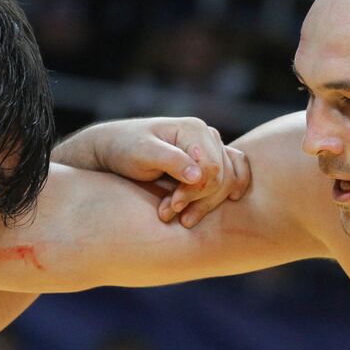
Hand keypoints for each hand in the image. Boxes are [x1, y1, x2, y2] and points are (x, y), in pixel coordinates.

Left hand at [52, 117, 251, 226]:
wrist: (114, 150)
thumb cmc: (124, 149)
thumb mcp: (141, 153)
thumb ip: (171, 161)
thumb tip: (199, 176)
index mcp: (194, 129)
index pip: (211, 168)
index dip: (195, 192)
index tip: (171, 206)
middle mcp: (208, 136)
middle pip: (222, 177)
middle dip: (197, 200)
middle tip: (168, 214)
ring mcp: (212, 149)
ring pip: (228, 181)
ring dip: (207, 204)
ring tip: (182, 219)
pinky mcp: (210, 162)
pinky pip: (235, 175)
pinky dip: (229, 191)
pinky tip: (228, 202)